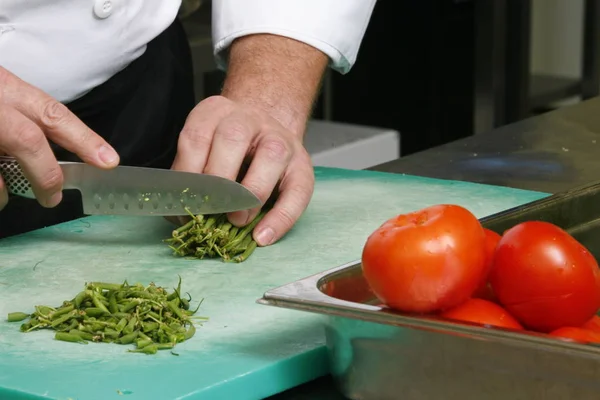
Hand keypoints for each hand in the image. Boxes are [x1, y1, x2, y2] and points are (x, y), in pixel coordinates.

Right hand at [0, 67, 119, 209]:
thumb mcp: (1, 92)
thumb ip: (21, 115)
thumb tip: (48, 154)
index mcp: (7, 88)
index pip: (54, 114)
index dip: (84, 139)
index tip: (109, 161)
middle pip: (28, 141)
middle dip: (47, 176)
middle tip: (53, 198)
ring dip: (2, 191)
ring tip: (5, 198)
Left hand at [171, 95, 314, 245]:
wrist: (264, 134)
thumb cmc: (227, 152)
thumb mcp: (203, 152)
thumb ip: (190, 177)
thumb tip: (180, 214)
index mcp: (215, 113)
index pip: (196, 137)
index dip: (187, 174)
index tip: (185, 203)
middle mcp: (249, 119)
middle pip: (233, 139)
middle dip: (219, 180)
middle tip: (213, 211)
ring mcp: (280, 138)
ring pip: (271, 156)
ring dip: (251, 193)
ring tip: (237, 220)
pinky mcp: (303, 164)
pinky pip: (297, 191)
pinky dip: (280, 218)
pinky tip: (262, 236)